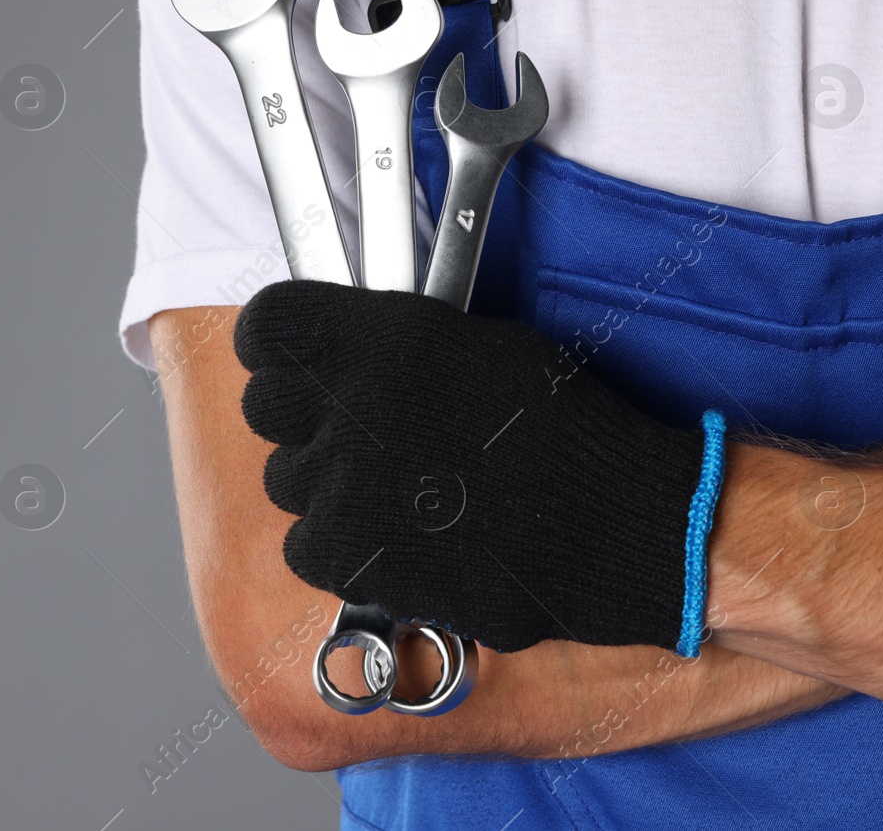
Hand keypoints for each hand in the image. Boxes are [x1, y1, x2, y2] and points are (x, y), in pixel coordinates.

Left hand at [233, 280, 715, 653]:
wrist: (616, 520)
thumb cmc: (562, 427)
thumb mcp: (478, 345)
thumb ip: (394, 345)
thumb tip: (346, 354)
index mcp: (379, 337)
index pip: (266, 327)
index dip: (277, 346)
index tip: (295, 361)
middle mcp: (349, 405)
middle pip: (266, 407)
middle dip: (303, 419)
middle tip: (358, 434)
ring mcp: (343, 484)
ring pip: (286, 481)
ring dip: (327, 487)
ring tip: (396, 493)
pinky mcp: (350, 556)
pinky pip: (305, 547)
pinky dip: (341, 549)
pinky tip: (399, 538)